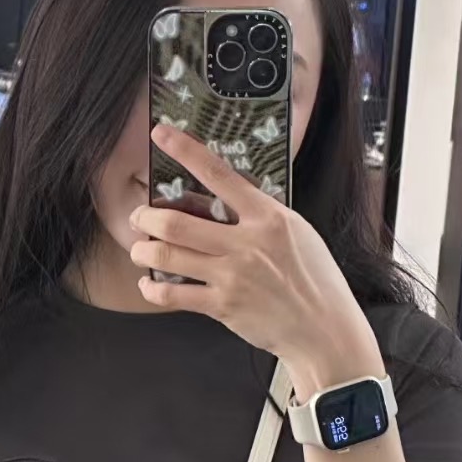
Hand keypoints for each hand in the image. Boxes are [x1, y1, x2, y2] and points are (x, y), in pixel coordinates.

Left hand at [130, 124, 384, 399]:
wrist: (323, 328)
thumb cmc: (312, 280)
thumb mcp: (295, 233)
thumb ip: (258, 217)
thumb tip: (219, 204)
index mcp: (268, 216)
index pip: (219, 174)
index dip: (184, 151)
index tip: (160, 134)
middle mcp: (247, 242)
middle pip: (177, 222)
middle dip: (146, 218)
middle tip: (138, 218)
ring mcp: (232, 275)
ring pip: (169, 255)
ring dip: (143, 251)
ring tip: (138, 249)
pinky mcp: (222, 306)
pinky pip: (173, 295)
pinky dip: (153, 288)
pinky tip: (148, 284)